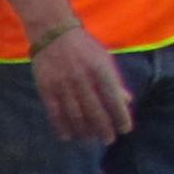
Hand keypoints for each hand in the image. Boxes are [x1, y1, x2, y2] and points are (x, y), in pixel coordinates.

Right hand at [30, 26, 132, 144]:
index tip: (125, 129)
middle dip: (104, 128)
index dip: (121, 116)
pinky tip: (68, 136)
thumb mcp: (104, 59)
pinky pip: (55, 113)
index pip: (113, 99)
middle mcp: (83, 79)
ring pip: (75, 116)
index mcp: (100, 70)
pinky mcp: (47, 89)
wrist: (54, 33)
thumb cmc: (84, 47)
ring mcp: (63, 85)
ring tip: (90, 139)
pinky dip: (62, 127)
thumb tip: (127, 101)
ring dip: (84, 131)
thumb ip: (114, 81)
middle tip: (108, 140)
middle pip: (95, 111)